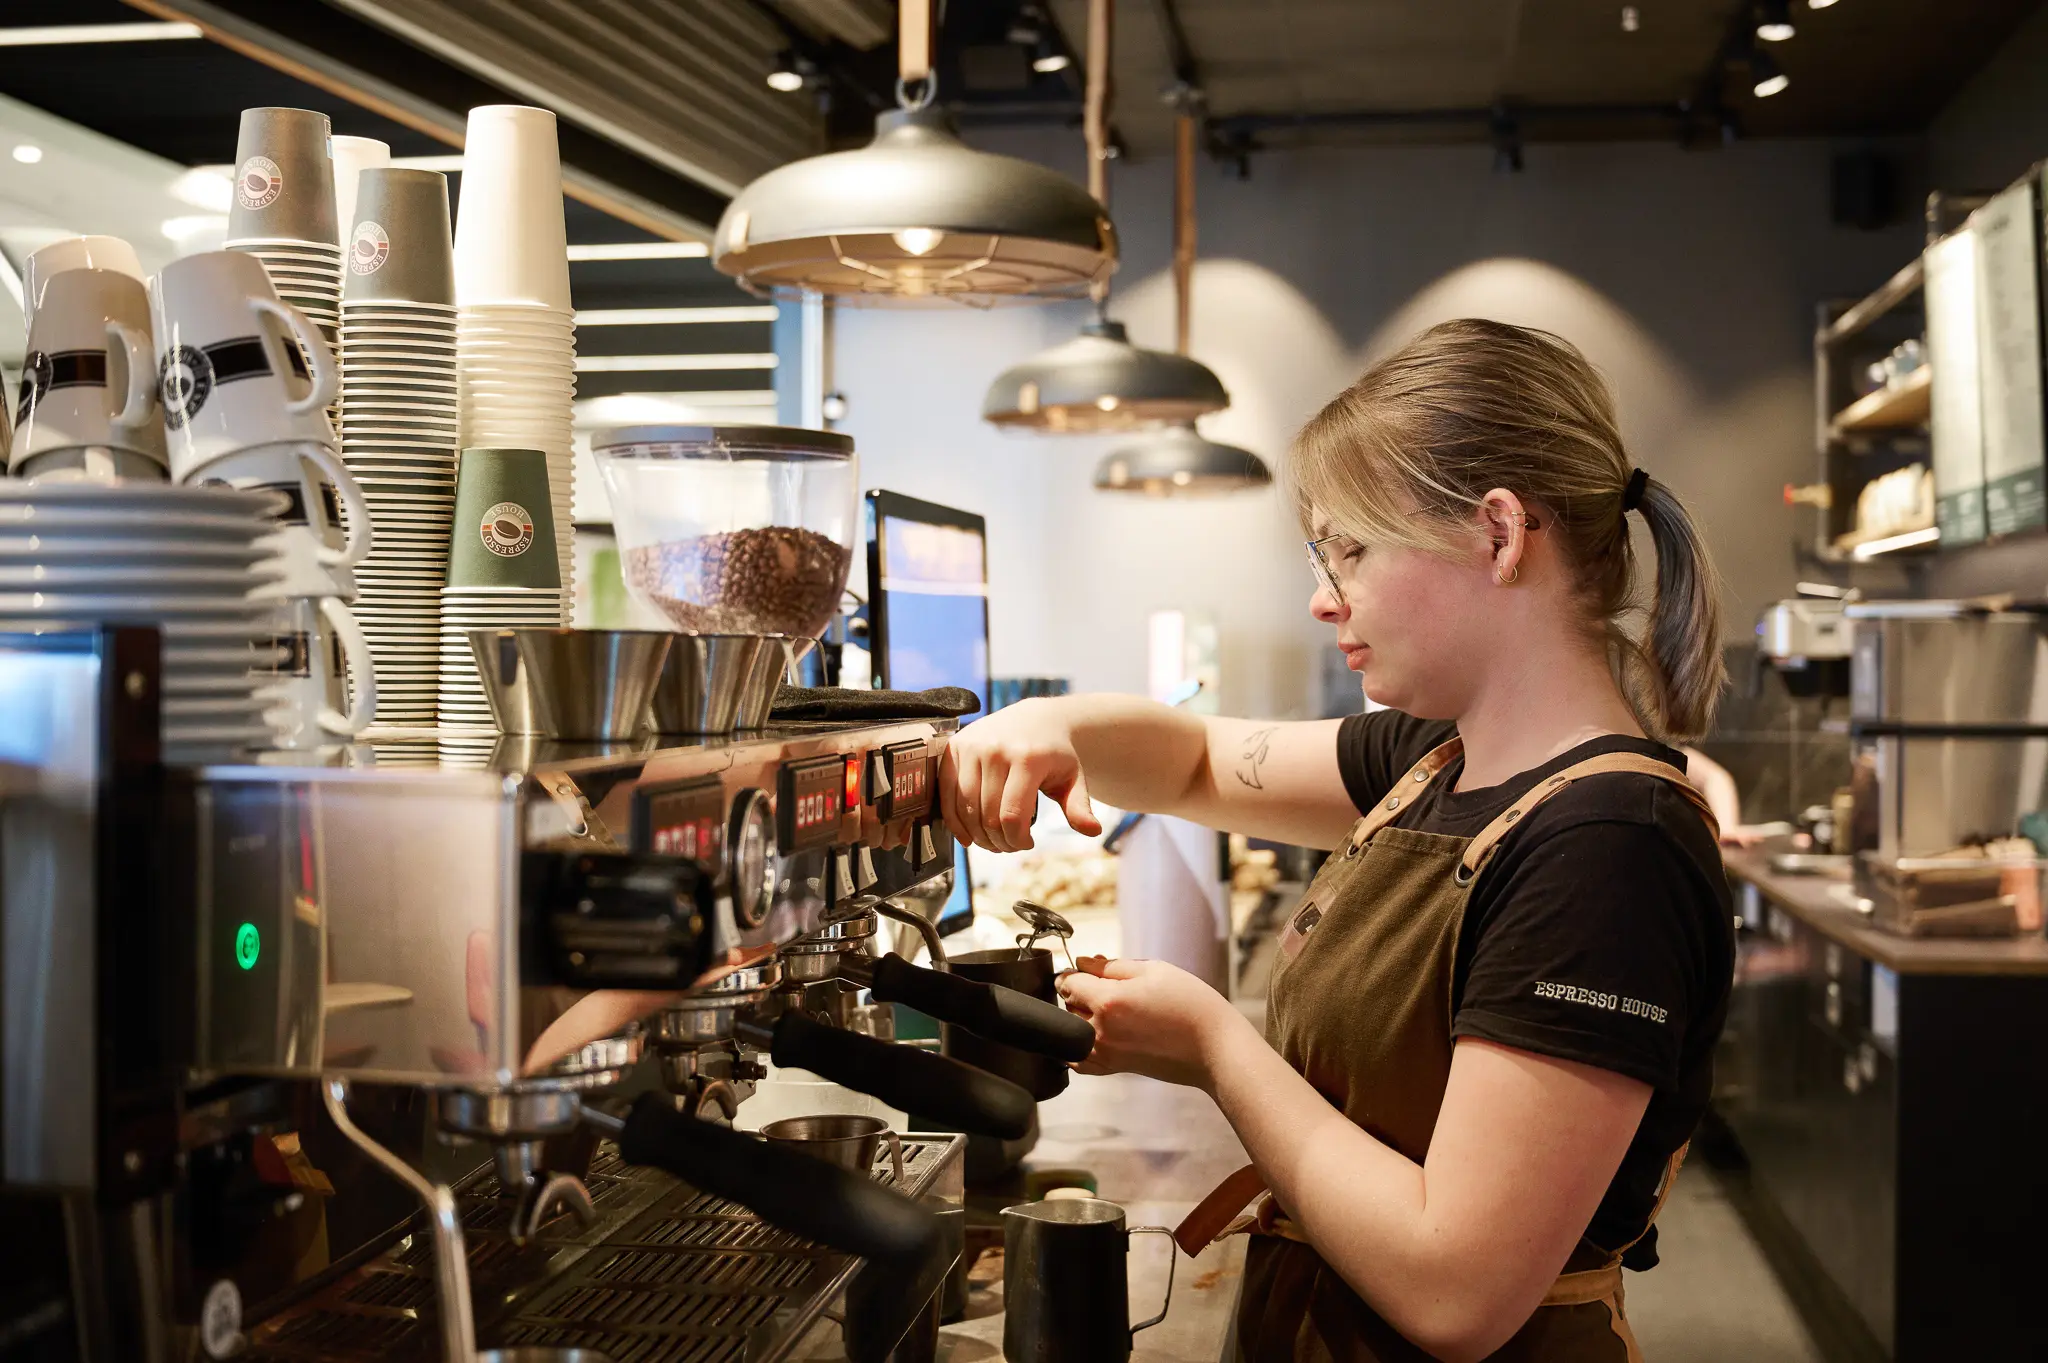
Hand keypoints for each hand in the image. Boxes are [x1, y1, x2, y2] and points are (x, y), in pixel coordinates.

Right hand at [940, 698, 1101, 852]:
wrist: (1036, 719)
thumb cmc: (1055, 754)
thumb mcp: (1073, 779)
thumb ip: (1079, 806)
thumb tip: (1092, 831)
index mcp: (1027, 758)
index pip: (1012, 816)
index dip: (1017, 840)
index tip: (1027, 843)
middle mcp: (996, 749)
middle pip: (987, 816)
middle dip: (998, 841)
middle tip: (1008, 846)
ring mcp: (972, 746)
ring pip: (964, 808)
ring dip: (976, 835)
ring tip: (991, 841)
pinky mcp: (954, 747)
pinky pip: (944, 793)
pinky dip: (952, 820)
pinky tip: (966, 835)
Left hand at [1057, 956, 1255, 1091]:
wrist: (1214, 1048)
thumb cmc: (1191, 1005)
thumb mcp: (1154, 971)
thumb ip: (1112, 966)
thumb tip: (1083, 963)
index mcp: (1109, 1001)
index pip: (1068, 983)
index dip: (1073, 972)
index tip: (1082, 970)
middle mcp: (1101, 1030)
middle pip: (1068, 1006)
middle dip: (1080, 993)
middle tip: (1105, 986)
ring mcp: (1106, 1053)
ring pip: (1072, 1030)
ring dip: (1080, 1017)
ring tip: (1107, 1009)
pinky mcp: (1113, 1069)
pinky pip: (1079, 1061)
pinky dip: (1079, 1047)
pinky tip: (1096, 1034)